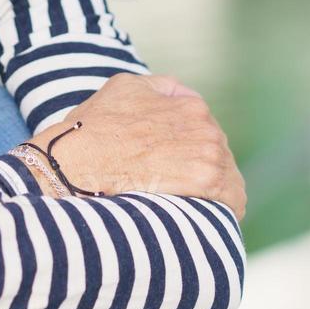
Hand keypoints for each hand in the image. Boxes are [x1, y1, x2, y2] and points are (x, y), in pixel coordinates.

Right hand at [29, 72, 245, 219]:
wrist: (76, 163)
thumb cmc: (93, 129)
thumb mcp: (125, 87)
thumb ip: (159, 88)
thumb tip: (178, 95)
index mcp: (191, 105)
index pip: (206, 130)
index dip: (191, 148)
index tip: (178, 164)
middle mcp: (206, 126)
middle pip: (219, 155)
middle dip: (203, 170)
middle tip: (178, 188)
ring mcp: (209, 154)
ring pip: (229, 180)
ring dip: (215, 193)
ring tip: (193, 208)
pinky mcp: (205, 182)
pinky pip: (233, 202)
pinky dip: (225, 211)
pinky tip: (209, 220)